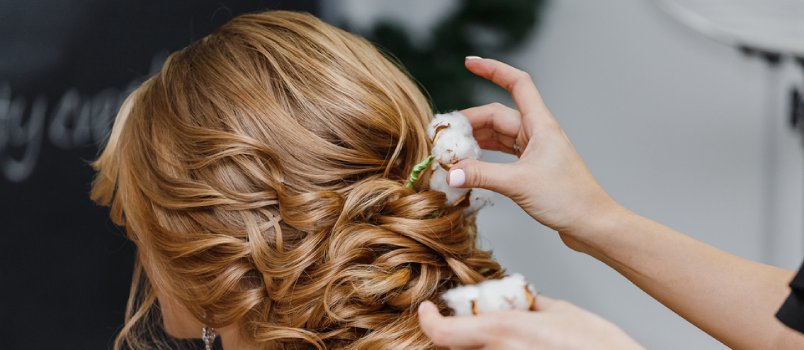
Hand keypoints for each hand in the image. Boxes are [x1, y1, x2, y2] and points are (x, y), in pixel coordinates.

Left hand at [418, 295, 642, 349]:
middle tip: (483, 319)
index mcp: (503, 331)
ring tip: (517, 337)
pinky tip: (529, 347)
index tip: (427, 310)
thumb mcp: (561, 311)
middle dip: (463, 332)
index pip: (443, 333)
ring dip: (486, 345)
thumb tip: (519, 301)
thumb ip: (531, 304)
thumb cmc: (598, 346)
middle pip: (459, 346)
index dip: (428, 321)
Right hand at [449, 57, 621, 241]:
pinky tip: (470, 165)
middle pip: (497, 115)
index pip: (517, 84)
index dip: (493, 70)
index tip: (470, 63)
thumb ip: (482, 176)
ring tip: (452, 151)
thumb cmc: (568, 199)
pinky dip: (484, 157)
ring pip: (498, 135)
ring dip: (475, 140)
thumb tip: (451, 172)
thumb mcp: (519, 184)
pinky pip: (502, 154)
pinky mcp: (532, 169)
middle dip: (470, 122)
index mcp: (540, 125)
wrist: (592, 224)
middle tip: (444, 135)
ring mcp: (535, 151)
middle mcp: (537, 133)